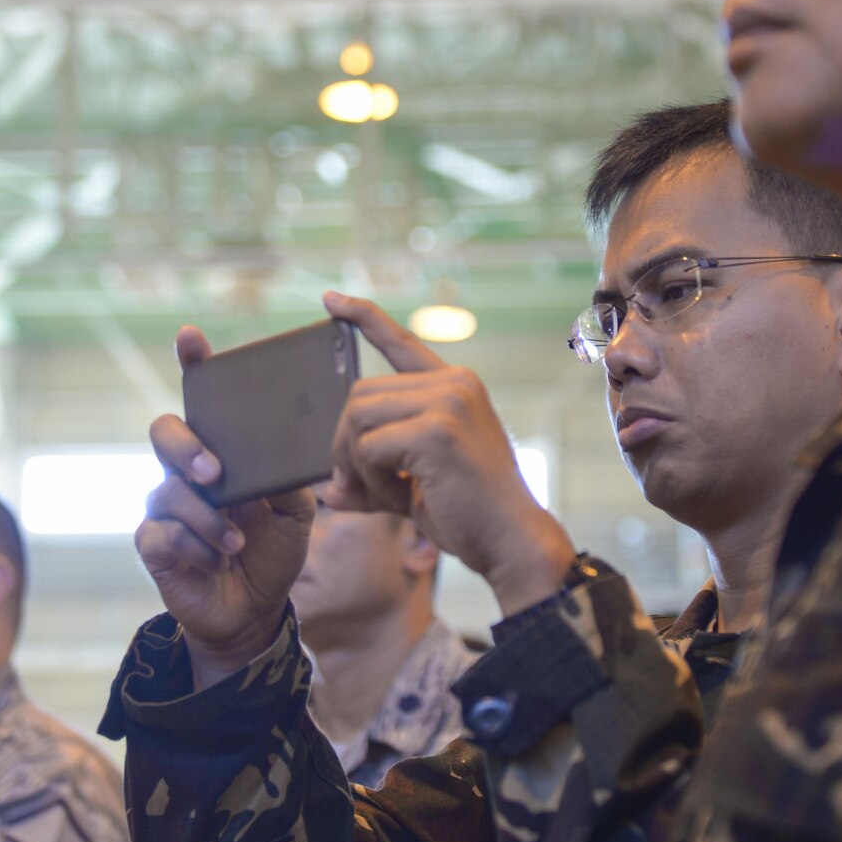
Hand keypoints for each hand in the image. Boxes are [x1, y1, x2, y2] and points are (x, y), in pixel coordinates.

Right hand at [136, 326, 316, 687]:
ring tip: (236, 543)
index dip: (193, 364)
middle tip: (214, 473)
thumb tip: (283, 457)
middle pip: (164, 431)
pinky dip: (194, 548)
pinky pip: (160, 533)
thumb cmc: (273, 551)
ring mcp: (166, 505)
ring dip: (208, 521)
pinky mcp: (154, 543)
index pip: (202, 398)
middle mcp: (187, 470)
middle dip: (186, 447)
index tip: (191, 336)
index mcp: (223, 452)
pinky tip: (215, 561)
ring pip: (167, 491)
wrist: (254, 611)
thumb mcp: (297, 515)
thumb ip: (289, 481)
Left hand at [321, 292, 575, 614]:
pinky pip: (369, 446)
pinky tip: (397, 497)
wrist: (512, 542)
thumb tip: (328, 491)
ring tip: (383, 493)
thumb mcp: (414, 485)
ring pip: (358, 416)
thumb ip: (372, 476)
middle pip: (360, 394)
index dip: (362, 317)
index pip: (400, 341)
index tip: (331, 298)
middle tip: (357, 485)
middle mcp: (453, 383)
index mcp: (454, 386)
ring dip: (356, 462)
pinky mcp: (438, 430)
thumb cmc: (469, 515)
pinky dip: (370, 478)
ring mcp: (448, 402)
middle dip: (345, 443)